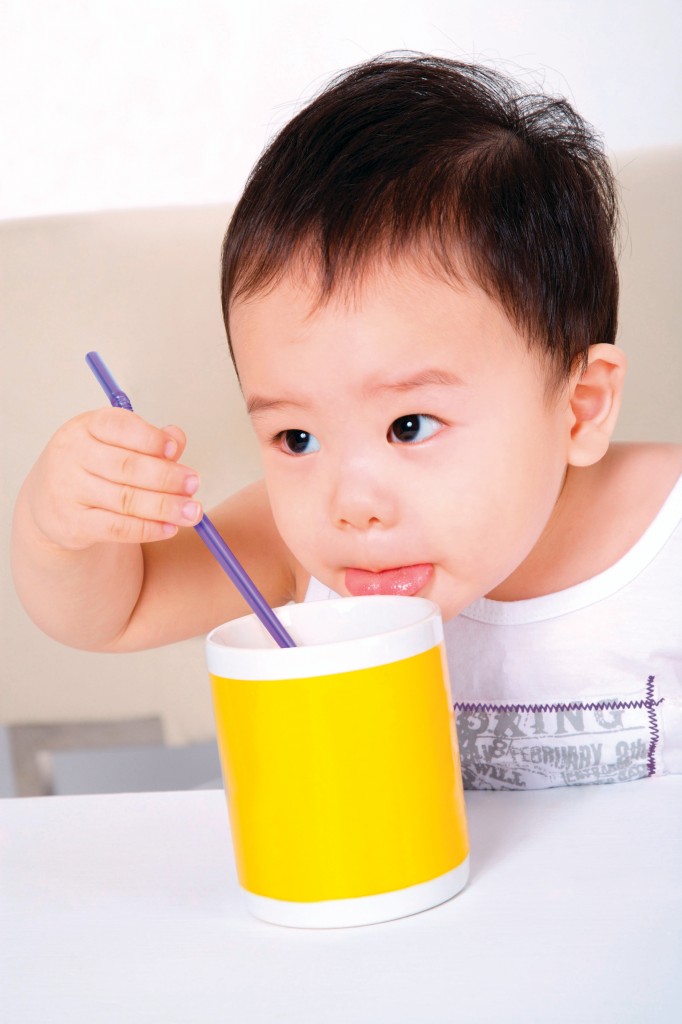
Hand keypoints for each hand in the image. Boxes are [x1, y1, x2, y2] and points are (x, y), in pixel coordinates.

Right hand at [25, 407, 202, 549]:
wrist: (50, 504)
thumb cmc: (93, 467)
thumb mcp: (116, 445)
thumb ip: (149, 442)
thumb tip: (177, 438)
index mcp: (86, 427)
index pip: (120, 427)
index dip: (149, 438)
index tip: (174, 450)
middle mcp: (72, 455)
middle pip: (127, 467)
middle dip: (166, 477)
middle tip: (194, 484)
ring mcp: (68, 490)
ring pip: (125, 500)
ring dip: (165, 507)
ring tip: (192, 511)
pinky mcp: (72, 524)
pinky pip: (117, 528)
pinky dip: (148, 529)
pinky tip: (169, 528)